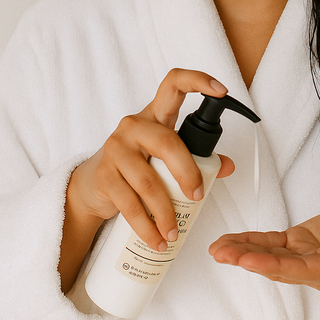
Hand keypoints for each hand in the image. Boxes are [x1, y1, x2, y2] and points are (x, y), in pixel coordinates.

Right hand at [67, 69, 234, 253]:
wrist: (91, 186)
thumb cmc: (137, 166)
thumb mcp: (166, 157)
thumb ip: (198, 158)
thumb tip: (228, 167)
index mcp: (155, 115)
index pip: (174, 84)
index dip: (198, 81)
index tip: (222, 90)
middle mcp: (134, 126)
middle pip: (168, 143)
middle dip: (188, 173)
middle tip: (198, 198)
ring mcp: (116, 149)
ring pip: (148, 181)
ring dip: (166, 212)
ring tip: (174, 232)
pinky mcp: (104, 175)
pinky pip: (130, 204)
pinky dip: (146, 226)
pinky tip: (157, 239)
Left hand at [209, 193, 319, 289]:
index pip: (302, 270)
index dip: (274, 265)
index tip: (250, 260)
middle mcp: (318, 268)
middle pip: (279, 267)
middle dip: (248, 260)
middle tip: (222, 254)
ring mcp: (306, 256)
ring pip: (270, 256)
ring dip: (243, 252)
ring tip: (217, 249)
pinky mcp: (299, 242)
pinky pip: (271, 243)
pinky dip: (250, 241)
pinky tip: (229, 242)